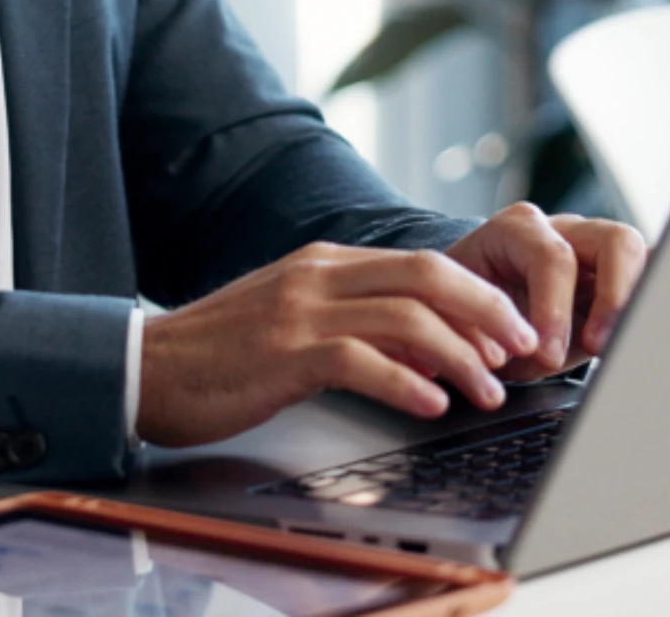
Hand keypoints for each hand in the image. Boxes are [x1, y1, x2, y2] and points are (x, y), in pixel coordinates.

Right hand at [136, 241, 542, 447]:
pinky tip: (431, 405)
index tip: (512, 331)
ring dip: (460, 355)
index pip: (420, 264)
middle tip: (522, 350)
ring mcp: (300, 309)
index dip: (477, 295)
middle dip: (486, 311)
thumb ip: (356, 325)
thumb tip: (429, 351)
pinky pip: (360, 359)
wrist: (147, 368)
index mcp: (325, 263)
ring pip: (405, 316)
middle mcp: (318, 274)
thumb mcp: (295, 323)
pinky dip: (405, 381)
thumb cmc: (222, 355)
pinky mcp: (284, 351)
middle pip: (426, 274)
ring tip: (488, 391)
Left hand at [443, 204, 646, 377]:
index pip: (552, 256)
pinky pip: (649, 277)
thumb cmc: (464, 310)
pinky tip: (642, 338)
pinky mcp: (615, 275)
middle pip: (615, 241)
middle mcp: (562, 231)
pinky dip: (650, 305)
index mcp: (515, 231)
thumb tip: (515, 356)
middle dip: (614, 297)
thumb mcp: (463, 319)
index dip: (555, 308)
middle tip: (597, 347)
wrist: (466, 304)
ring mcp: (593, 249)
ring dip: (636, 304)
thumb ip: (483, 334)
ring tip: (619, 347)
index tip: (547, 354)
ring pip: (642, 257)